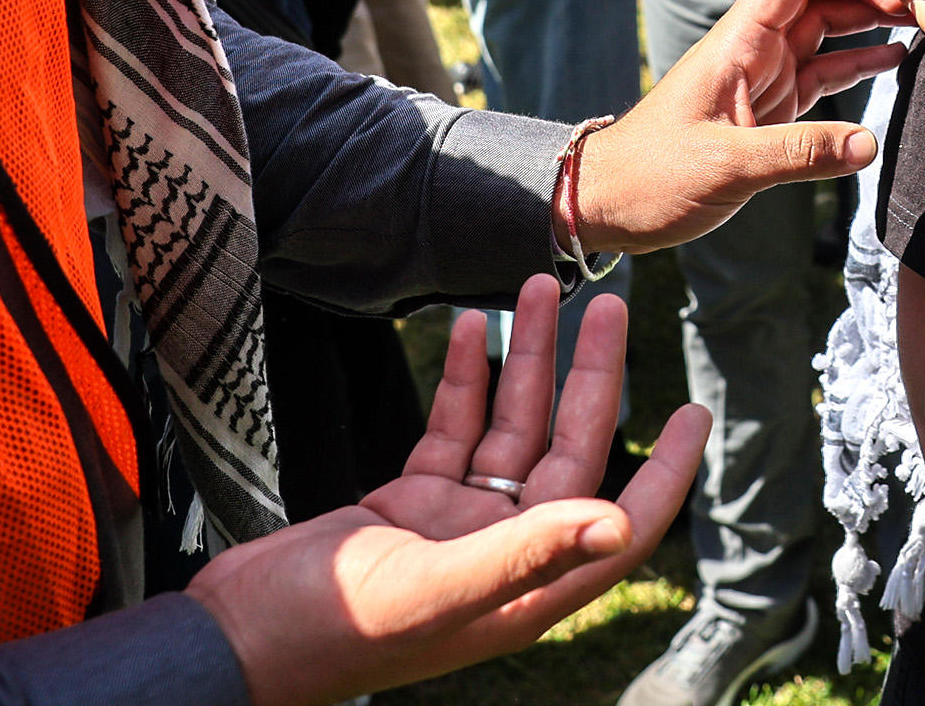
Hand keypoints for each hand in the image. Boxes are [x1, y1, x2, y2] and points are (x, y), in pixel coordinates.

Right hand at [187, 276, 708, 705]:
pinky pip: (453, 429)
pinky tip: (471, 326)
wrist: (230, 638)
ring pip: (510, 427)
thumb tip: (617, 525)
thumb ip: (523, 554)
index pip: (621, 526)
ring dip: (527, 360)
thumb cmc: (326, 633)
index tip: (694, 413)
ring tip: (539, 287)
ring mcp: (455, 526)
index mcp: (524, 590)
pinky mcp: (408, 503)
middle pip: (569, 452)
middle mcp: (501, 554)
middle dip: (590, 376)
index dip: (664, 474)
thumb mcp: (431, 590)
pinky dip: (464, 378)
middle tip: (608, 303)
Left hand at [574, 0, 907, 251]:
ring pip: (825, 33)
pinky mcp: (768, 112)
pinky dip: (858, 65)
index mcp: (735, 43)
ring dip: (869, 24)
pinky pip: (822, 75)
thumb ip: (797, 154)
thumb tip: (869, 144)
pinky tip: (894, 62)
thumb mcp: (723, 167)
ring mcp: (762, 79)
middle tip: (923, 6)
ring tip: (922, 24)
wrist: (604, 204)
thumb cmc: (649, 178)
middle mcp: (752, 51)